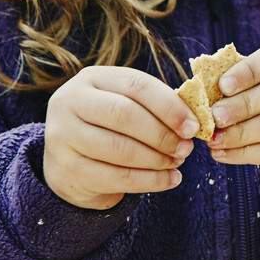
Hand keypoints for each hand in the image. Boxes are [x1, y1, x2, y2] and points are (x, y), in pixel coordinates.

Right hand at [43, 66, 196, 209]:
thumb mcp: (128, 105)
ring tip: (177, 163)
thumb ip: (158, 105)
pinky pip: (116, 177)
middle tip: (186, 148)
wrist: (70, 161)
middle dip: (162, 134)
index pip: (136, 85)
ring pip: (120, 149)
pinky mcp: (66, 170)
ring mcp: (62, 136)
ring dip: (158, 159)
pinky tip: (170, 180)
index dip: (169, 106)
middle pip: (125, 115)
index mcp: (91, 79)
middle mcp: (69, 102)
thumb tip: (197, 120)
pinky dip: (150, 181)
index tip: (193, 126)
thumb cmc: (110, 126)